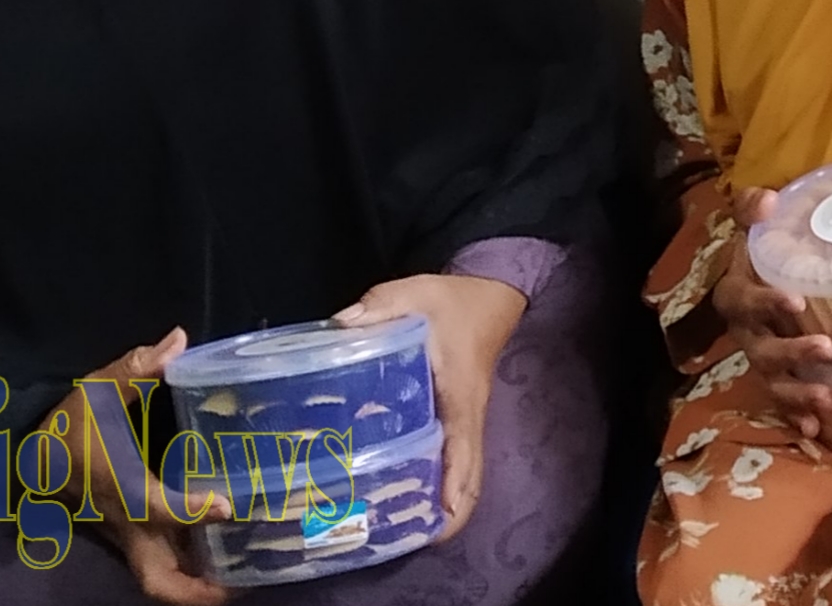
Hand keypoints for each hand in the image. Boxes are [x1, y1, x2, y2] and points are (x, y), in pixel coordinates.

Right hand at [53, 328, 230, 605]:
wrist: (29, 456)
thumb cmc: (68, 423)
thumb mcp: (96, 388)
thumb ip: (136, 368)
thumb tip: (177, 340)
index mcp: (113, 484)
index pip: (150, 507)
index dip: (187, 511)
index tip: (224, 505)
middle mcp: (121, 521)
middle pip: (154, 577)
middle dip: (195, 591)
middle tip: (240, 585)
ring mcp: (124, 537)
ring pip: (157, 579)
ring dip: (197, 588)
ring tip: (243, 581)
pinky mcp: (127, 539)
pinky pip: (159, 566)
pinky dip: (189, 572)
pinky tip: (225, 560)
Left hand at [335, 272, 528, 538]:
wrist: (489, 295)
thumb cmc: (453, 301)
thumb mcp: (415, 294)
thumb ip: (381, 307)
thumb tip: (341, 326)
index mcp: (461, 391)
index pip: (463, 444)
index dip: (454, 482)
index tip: (440, 515)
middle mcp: (468, 413)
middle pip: (470, 473)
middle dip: (450, 510)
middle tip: (412, 537)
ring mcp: (466, 418)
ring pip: (465, 471)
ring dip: (446, 502)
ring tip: (407, 528)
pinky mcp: (458, 416)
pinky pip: (456, 458)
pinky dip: (443, 483)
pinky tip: (410, 493)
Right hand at [706, 188, 831, 437]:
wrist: (758, 273)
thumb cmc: (763, 248)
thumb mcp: (753, 223)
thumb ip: (752, 208)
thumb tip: (766, 200)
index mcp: (737, 293)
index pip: (746, 298)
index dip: (767, 301)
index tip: (797, 301)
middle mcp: (745, 332)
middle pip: (762, 349)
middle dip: (792, 353)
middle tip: (827, 349)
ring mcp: (759, 358)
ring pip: (773, 381)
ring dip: (798, 393)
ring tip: (827, 398)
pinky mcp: (774, 377)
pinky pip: (781, 403)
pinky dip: (796, 417)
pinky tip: (816, 430)